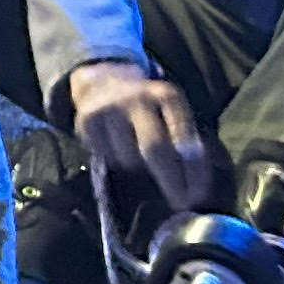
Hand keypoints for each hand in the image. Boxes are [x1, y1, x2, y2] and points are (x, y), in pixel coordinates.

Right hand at [66, 59, 213, 212]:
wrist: (105, 80)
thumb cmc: (149, 108)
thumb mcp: (172, 115)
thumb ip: (185, 143)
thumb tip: (196, 187)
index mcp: (168, 97)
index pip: (184, 140)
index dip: (193, 172)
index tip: (197, 198)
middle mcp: (138, 99)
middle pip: (155, 149)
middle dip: (170, 181)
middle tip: (178, 204)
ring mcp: (110, 108)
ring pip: (128, 158)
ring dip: (137, 168)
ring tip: (139, 159)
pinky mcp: (87, 120)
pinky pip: (106, 156)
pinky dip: (115, 160)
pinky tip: (118, 147)